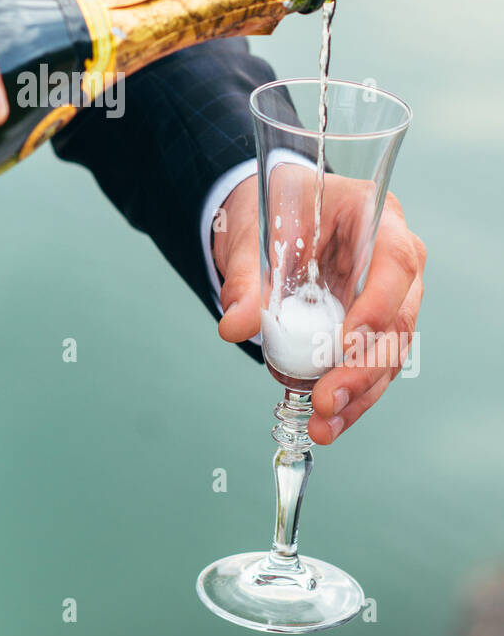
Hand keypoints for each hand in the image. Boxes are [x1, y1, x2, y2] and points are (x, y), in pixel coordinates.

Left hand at [212, 172, 425, 444]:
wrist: (269, 215)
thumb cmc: (271, 211)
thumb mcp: (252, 237)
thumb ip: (246, 278)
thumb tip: (235, 325)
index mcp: (372, 215)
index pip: (395, 259)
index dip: (379, 303)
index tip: (348, 341)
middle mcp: (394, 255)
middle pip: (400, 316)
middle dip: (365, 367)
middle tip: (329, 401)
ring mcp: (390, 293)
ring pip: (392, 350)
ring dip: (361, 392)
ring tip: (326, 425)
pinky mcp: (376, 325)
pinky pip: (374, 363)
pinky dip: (354, 395)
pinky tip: (331, 421)